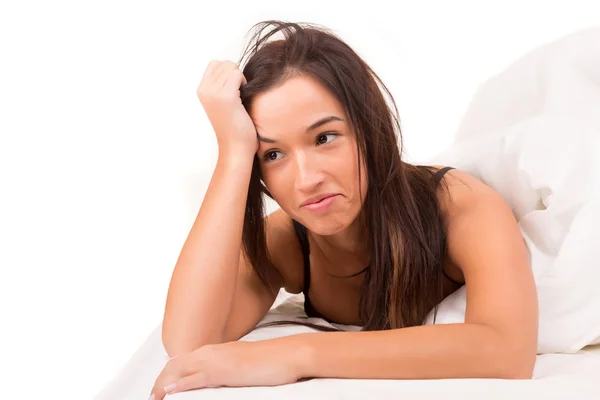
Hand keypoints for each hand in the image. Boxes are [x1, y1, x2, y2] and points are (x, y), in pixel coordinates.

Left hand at [148, 339, 304, 398]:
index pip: (184, 360)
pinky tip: (171, 392)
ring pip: (181, 369)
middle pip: (177, 364)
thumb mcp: (244, 364)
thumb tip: (218, 378)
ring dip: (165, 384)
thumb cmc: (273, 360)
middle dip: (161, 380)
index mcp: (217, 350)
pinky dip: (181, 384)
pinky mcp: (226, 370)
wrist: (290, 354)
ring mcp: (219, 359)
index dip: (169, 374)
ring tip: (155, 396)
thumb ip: (228, 368)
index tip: (161, 388)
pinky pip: (197, 377)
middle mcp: (214, 351)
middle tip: (153, 396)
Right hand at [197, 60, 257, 155]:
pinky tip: (243, 98)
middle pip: (224, 63)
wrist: (236, 147)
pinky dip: (244, 83)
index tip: (232, 90)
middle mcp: (204, 90)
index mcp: (201, 91)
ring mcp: (213, 93)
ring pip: (231, 67)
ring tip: (240, 97)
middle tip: (238, 94)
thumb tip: (232, 67)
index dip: (228, 73)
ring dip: (240, 79)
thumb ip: (221, 84)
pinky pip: (237, 74)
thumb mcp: (222, 101)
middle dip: (235, 75)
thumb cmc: (234, 126)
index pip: (215, 64)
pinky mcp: (226, 97)